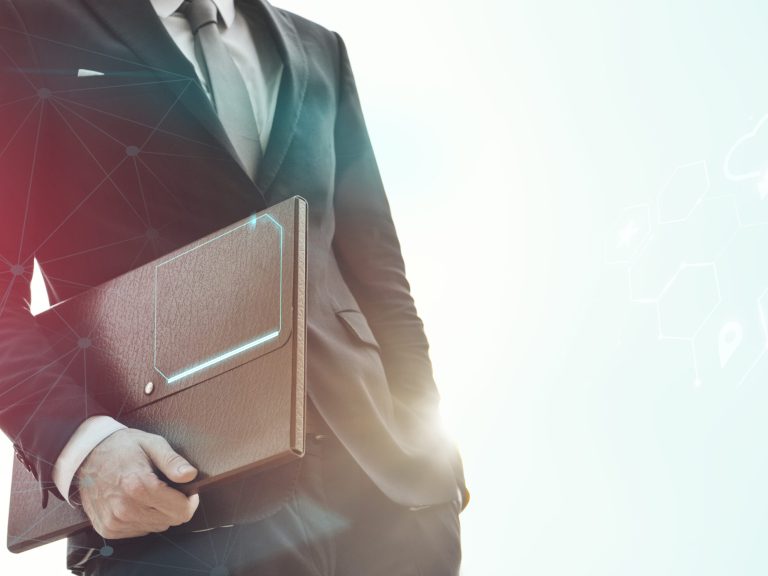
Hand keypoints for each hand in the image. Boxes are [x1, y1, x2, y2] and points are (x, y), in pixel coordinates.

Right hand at [75, 428, 199, 538]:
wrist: (87, 455)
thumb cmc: (122, 447)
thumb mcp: (152, 444)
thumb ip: (173, 461)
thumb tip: (191, 475)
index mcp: (139, 486)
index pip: (180, 511)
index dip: (190, 501)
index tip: (189, 491)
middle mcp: (125, 508)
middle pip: (170, 521)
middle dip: (175, 505)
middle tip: (166, 487)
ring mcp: (114, 521)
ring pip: (156, 527)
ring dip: (158, 513)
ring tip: (148, 492)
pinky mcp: (107, 529)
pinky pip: (139, 531)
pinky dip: (143, 518)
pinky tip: (136, 501)